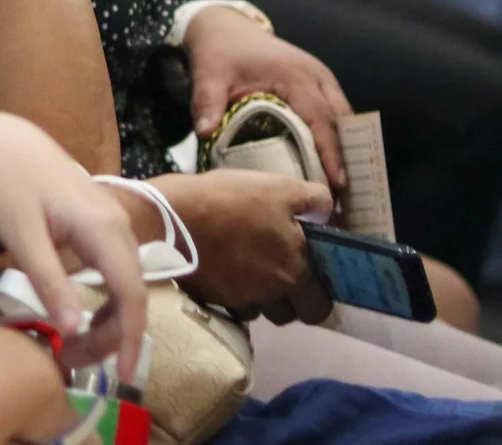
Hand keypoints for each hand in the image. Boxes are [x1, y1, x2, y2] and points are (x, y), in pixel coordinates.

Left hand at [0, 112, 146, 371]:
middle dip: (110, 335)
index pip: (131, 293)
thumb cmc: (3, 183)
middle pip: (130, 291)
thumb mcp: (21, 236)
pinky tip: (78, 314)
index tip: (120, 377)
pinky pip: (112, 267)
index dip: (129, 337)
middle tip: (69, 363)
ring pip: (123, 281)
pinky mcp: (96, 220)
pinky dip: (102, 297)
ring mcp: (109, 220)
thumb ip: (49, 282)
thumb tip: (74, 330)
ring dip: (106, 319)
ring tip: (70, 347)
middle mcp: (116, 223)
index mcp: (102, 227)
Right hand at [150, 170, 336, 322]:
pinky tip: (223, 265)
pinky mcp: (212, 299)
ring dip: (258, 295)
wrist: (174, 217)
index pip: (319, 308)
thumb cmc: (233, 201)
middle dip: (286, 298)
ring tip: (246, 263)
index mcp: (293, 274)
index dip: (317, 294)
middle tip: (277, 267)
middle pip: (288, 314)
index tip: (309, 273)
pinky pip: (231, 304)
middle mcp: (269, 296)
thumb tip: (328, 213)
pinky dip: (231, 291)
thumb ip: (314, 201)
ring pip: (258, 310)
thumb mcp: (280, 188)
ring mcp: (239, 301)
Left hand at [184, 9, 350, 186]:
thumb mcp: (210, 75)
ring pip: (344, 119)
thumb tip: (205, 133)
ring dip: (347, 151)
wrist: (227, 28)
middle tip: (348, 199)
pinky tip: (335, 169)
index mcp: (295, 75)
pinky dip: (339, 140)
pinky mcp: (319, 84)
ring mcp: (321, 79)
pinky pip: (336, 115)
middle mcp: (316, 76)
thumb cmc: (221, 53)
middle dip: (347, 159)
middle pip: (342, 122)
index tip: (338, 183)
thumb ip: (207, 103)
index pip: (321, 118)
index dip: (331, 151)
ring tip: (348, 192)